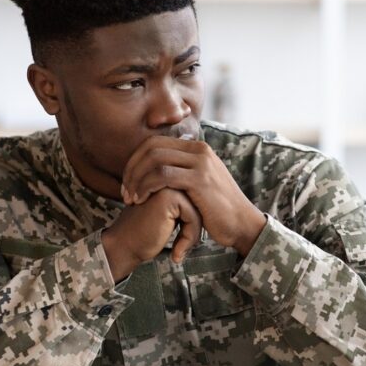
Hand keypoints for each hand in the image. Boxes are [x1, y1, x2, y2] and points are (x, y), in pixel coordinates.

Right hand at [101, 188, 201, 282]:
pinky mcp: (168, 197)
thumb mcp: (171, 216)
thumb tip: (211, 210)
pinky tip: (176, 251)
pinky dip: (189, 238)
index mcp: (169, 179)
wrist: (124, 246)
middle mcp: (168, 177)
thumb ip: (186, 207)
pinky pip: (193, 217)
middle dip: (194, 229)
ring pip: (199, 211)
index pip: (197, 201)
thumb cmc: (146, 235)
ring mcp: (168, 185)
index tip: (182, 242)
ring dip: (192, 235)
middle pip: (200, 205)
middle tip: (180, 248)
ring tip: (178, 249)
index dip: (193, 226)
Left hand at [120, 136, 266, 256]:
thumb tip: (156, 169)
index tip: (127, 183)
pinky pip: (163, 176)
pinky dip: (146, 187)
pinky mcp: (200, 180)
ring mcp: (201, 163)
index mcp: (197, 147)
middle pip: (151, 147)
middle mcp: (199, 149)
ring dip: (136, 179)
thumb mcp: (198, 183)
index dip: (135, 161)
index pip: (154, 142)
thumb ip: (180, 172)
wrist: (241, 223)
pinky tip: (142, 200)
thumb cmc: (216, 209)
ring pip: (154, 159)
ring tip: (131, 199)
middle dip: (132, 169)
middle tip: (124, 192)